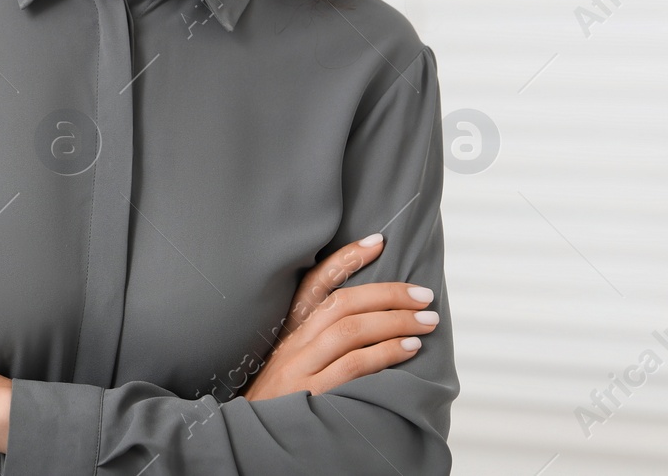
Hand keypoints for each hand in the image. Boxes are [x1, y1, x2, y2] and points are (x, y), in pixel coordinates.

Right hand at [243, 233, 438, 401]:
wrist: (251, 435)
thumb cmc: (280, 401)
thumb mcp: (291, 364)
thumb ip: (320, 343)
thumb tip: (370, 322)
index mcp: (289, 331)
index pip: (315, 283)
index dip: (345, 259)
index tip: (377, 242)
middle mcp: (293, 344)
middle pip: (341, 303)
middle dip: (388, 294)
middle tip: (424, 296)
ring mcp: (300, 368)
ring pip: (350, 330)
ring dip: (394, 321)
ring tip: (427, 320)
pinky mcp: (311, 394)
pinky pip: (353, 366)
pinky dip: (385, 353)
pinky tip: (408, 348)